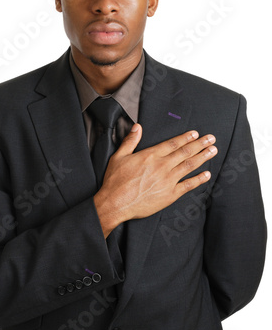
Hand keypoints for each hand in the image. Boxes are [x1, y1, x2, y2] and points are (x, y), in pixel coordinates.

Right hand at [94, 124, 217, 237]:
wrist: (115, 203)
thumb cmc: (115, 181)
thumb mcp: (119, 156)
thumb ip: (130, 140)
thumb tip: (137, 127)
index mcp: (150, 155)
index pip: (173, 143)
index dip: (186, 138)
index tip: (195, 133)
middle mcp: (162, 166)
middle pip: (185, 152)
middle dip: (200, 144)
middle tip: (211, 138)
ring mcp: (167, 180)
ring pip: (189, 165)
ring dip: (202, 157)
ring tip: (213, 151)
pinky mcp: (169, 194)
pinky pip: (188, 185)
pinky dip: (198, 179)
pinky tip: (206, 174)